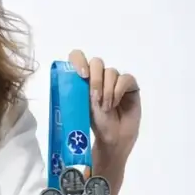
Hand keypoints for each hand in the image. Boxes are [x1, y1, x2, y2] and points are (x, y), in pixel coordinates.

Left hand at [67, 49, 140, 175]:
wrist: (112, 137)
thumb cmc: (95, 123)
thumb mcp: (80, 106)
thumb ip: (75, 91)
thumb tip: (65, 78)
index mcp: (83, 79)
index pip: (78, 57)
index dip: (79, 61)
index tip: (82, 76)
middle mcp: (99, 76)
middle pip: (96, 62)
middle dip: (95, 79)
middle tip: (94, 98)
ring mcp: (115, 79)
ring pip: (111, 71)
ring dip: (107, 91)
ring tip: (105, 108)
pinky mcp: (129, 84)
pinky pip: (125, 78)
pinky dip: (118, 91)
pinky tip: (115, 103)